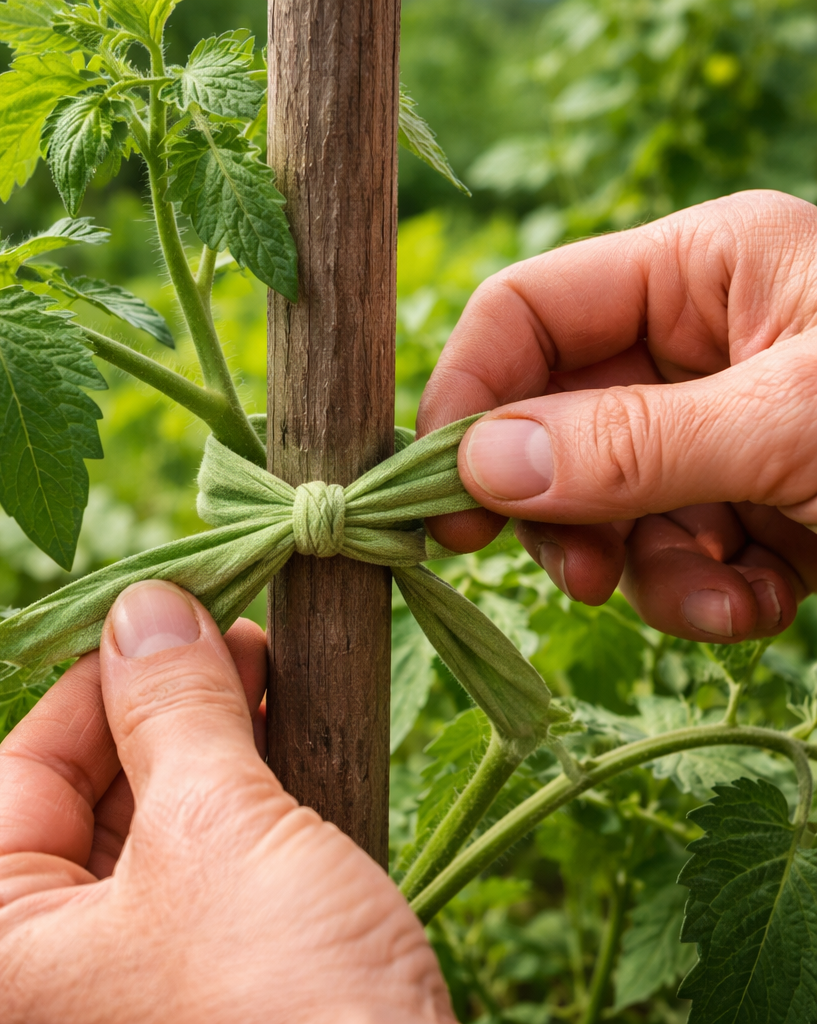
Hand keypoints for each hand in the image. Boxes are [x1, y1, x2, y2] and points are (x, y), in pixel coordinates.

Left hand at [0, 581, 453, 1023]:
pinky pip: (209, 874)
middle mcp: (49, 987)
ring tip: (268, 670)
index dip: (97, 677)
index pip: (24, 771)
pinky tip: (290, 742)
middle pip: (93, 798)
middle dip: (166, 706)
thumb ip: (171, 707)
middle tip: (233, 634)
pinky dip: (244, 802)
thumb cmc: (282, 1002)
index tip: (165, 612)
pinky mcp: (210, 994)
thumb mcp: (216, 829)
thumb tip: (144, 604)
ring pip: (159, 831)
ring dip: (213, 744)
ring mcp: (133, 992)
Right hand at [417, 190, 816, 642]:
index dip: (470, 396)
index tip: (440, 493)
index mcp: (703, 270)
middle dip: (564, 506)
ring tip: (717, 600)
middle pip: (557, 419)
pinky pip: (675, 549)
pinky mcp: (752, 502)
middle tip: (569, 574)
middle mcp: (701, 342)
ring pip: (610, 501)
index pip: (528, 313)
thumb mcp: (793, 425)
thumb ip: (628, 443)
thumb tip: (476, 466)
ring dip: (647, 568)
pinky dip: (703, 593)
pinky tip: (764, 607)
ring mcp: (722, 428)